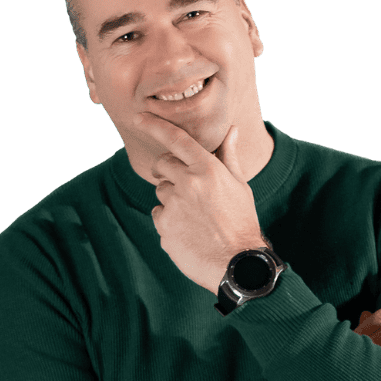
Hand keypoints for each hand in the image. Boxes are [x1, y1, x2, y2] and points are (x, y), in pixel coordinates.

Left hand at [135, 113, 266, 293]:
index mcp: (208, 170)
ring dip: (172, 199)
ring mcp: (174, 206)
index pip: (176, 139)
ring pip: (161, 192)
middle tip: (183, 185)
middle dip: (167, 170)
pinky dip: (169, 221)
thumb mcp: (239, 186)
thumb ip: (228, 156)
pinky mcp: (164, 228)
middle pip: (162, 164)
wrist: (238, 263)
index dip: (155, 125)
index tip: (139, 117)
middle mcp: (188, 184)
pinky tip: (188, 231)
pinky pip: (158, 215)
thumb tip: (232, 130)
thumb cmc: (241, 222)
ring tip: (194, 217)